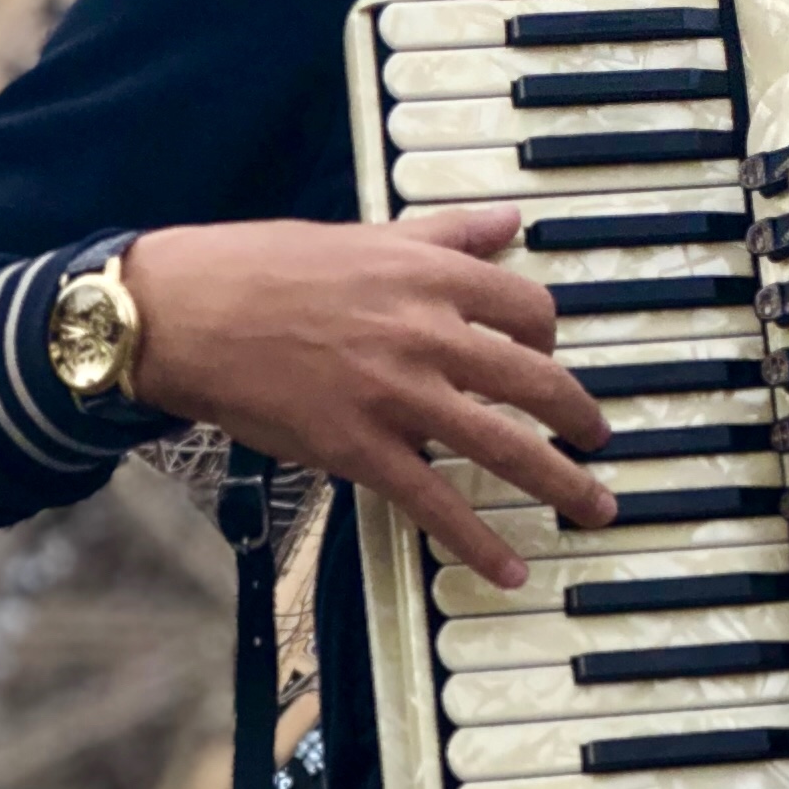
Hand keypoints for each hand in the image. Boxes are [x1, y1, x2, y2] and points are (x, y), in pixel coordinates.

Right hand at [126, 207, 614, 590]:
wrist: (187, 313)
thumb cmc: (266, 266)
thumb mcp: (366, 234)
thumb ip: (446, 233)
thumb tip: (508, 220)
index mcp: (432, 274)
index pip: (528, 306)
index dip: (549, 336)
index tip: (547, 357)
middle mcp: (428, 332)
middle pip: (535, 381)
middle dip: (580, 418)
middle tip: (601, 440)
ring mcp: (398, 396)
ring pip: (503, 445)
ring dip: (560, 483)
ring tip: (596, 507)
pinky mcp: (359, 449)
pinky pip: (435, 503)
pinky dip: (478, 541)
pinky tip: (509, 569)